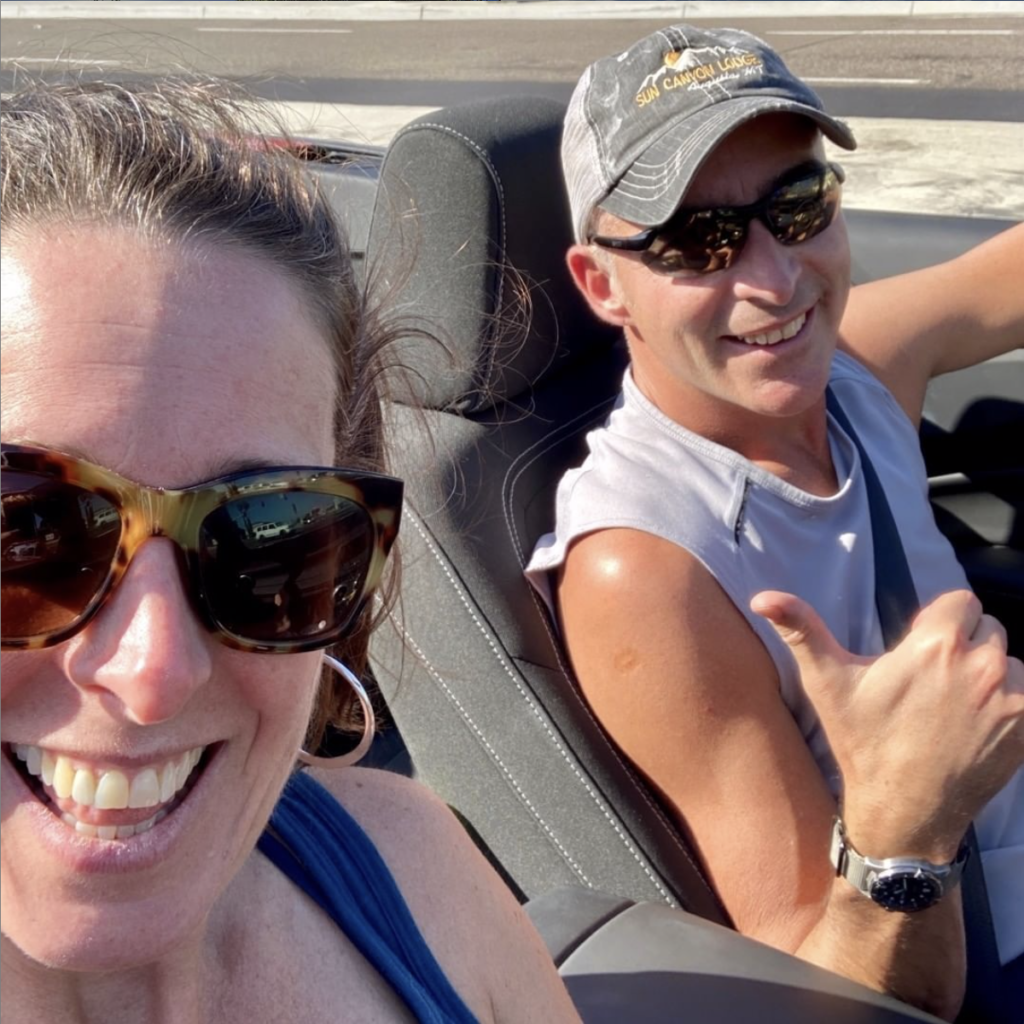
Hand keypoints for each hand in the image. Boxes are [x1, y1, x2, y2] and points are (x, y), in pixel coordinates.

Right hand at [751, 589, 1023, 860]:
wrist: (903, 810)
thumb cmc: (864, 743)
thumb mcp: (827, 684)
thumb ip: (801, 630)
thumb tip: (762, 597)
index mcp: (936, 645)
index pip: (961, 601)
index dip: (939, 621)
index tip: (921, 649)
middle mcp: (982, 665)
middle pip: (988, 626)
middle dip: (965, 644)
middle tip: (935, 678)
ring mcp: (1012, 699)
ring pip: (1011, 661)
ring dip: (991, 673)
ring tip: (957, 702)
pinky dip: (1010, 702)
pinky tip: (978, 723)